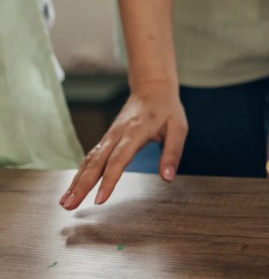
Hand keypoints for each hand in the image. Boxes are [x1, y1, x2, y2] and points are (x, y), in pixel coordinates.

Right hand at [58, 79, 186, 209]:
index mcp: (136, 131)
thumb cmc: (166, 108)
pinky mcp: (107, 138)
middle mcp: (118, 133)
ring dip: (76, 181)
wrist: (152, 87)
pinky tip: (73, 187)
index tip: (100, 199)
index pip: (119, 158)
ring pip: (90, 160)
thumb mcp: (178, 127)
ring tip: (65, 202)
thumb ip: (172, 153)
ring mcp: (110, 135)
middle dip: (82, 185)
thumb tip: (167, 178)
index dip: (109, 180)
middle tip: (69, 205)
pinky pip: (91, 156)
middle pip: (97, 161)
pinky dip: (80, 172)